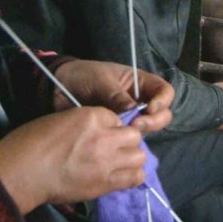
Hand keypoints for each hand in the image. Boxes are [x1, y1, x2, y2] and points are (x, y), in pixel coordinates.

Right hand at [0, 106, 146, 213]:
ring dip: (131, 158)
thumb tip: (98, 133)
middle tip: (113, 148)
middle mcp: (105, 137)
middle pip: (135, 136)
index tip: (101, 134)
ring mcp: (107, 162)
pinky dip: (131, 176)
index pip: (116, 118)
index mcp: (91, 116)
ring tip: (117, 163)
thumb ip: (85, 124)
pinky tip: (119, 177)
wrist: (21, 173)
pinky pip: (134, 179)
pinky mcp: (105, 184)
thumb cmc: (30, 142)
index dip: (111, 126)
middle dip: (127, 141)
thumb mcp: (60, 120)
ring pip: (139, 157)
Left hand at [51, 59, 172, 133]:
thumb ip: (117, 96)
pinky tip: (119, 146)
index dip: (163, 100)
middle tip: (137, 125)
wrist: (58, 88)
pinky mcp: (116, 131)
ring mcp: (129, 117)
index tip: (150, 108)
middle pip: (161, 114)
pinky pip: (129, 139)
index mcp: (139, 83)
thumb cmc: (83, 75)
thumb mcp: (101, 80)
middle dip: (154, 121)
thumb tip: (134, 113)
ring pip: (147, 129)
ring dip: (142, 133)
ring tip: (125, 134)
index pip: (164, 91)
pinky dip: (128, 144)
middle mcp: (139, 101)